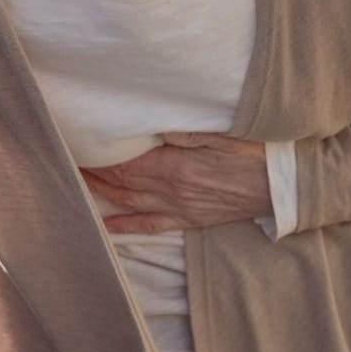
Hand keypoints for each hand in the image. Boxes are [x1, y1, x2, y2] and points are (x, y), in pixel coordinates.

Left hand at [79, 132, 270, 233]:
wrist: (285, 186)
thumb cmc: (257, 152)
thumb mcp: (223, 131)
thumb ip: (185, 129)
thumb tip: (152, 124)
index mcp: (175, 167)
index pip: (124, 162)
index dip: (97, 156)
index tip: (76, 144)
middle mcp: (170, 191)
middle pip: (120, 182)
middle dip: (92, 172)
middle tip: (66, 160)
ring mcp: (178, 208)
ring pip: (128, 202)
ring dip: (101, 194)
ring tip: (76, 182)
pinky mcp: (189, 219)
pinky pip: (150, 225)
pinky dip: (124, 227)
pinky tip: (105, 226)